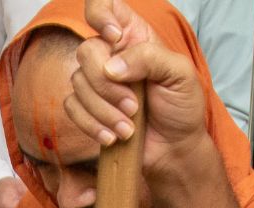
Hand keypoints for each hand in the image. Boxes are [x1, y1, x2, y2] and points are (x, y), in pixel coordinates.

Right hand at [69, 0, 210, 180]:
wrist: (174, 148)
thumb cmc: (181, 107)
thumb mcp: (180, 74)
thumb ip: (150, 58)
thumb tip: (112, 68)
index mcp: (134, 37)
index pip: (103, 6)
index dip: (100, 14)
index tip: (114, 37)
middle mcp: (112, 56)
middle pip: (87, 51)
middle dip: (107, 85)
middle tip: (134, 105)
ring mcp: (97, 83)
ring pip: (78, 84)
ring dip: (105, 111)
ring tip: (129, 127)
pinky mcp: (88, 108)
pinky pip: (72, 108)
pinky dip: (92, 125)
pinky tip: (113, 137)